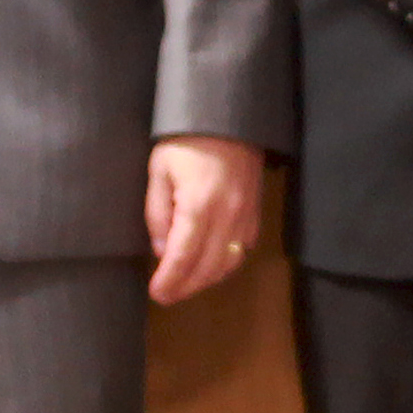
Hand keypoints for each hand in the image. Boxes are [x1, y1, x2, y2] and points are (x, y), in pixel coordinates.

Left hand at [144, 135, 272, 304]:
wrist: (228, 117)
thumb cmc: (185, 140)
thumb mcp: (159, 171)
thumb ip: (158, 214)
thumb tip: (162, 251)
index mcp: (198, 206)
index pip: (182, 258)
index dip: (169, 281)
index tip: (156, 293)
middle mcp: (226, 217)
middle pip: (207, 268)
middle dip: (185, 287)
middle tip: (166, 296)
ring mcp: (245, 216)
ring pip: (229, 264)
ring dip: (206, 280)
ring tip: (186, 285)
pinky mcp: (256, 213)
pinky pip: (244, 250)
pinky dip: (226, 265)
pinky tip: (211, 267)